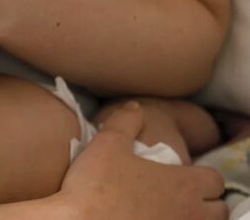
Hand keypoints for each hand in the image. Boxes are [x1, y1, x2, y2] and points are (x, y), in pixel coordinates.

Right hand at [60, 102, 226, 219]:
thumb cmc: (96, 185)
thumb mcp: (107, 142)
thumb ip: (125, 120)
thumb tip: (135, 107)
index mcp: (182, 184)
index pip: (214, 180)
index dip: (203, 174)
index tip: (186, 171)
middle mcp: (189, 214)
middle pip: (218, 210)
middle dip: (206, 200)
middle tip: (181, 192)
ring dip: (193, 216)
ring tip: (169, 208)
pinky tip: (152, 219)